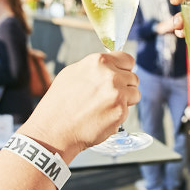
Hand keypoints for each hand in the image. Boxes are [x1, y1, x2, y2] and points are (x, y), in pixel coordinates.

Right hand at [20, 51, 139, 159]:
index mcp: (98, 62)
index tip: (122, 74)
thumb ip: (95, 68)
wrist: (54, 129)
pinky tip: (102, 116)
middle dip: (124, 86)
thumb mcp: (72, 73)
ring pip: (135, 94)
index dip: (124, 68)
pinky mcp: (120, 112)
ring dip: (125, 100)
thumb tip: (109, 66)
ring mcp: (117, 94)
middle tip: (108, 95)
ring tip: (106, 106)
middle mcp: (111, 76)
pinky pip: (128, 110)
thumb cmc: (59, 103)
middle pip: (133, 77)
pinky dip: (118, 114)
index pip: (127, 59)